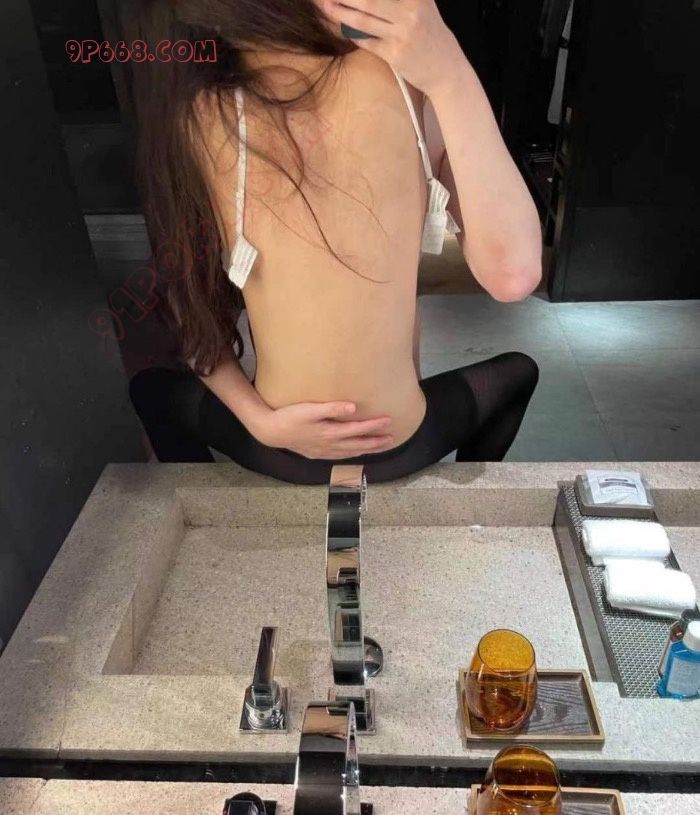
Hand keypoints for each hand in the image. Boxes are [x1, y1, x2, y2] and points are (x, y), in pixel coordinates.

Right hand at [254, 401, 394, 458]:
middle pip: (358, 445)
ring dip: (366, 450)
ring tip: (380, 447)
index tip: (388, 420)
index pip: (358, 430)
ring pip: (350, 453)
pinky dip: (352, 455)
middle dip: (376, 442)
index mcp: (330, 433)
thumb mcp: (309, 409)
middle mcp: (330, 445)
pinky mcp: (317, 454)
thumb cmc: (289, 416)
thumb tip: (353, 408)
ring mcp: (323, 452)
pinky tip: (355, 453)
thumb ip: (332, 408)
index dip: (374, 426)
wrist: (270, 431)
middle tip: (392, 438)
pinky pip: (340, 456)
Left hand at [323, 0, 462, 94]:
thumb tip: (369, 0)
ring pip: (364, 21)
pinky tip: (343, 28)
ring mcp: (402, 35)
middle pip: (369, 0)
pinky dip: (353, 35)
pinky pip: (368, 42)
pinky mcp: (395, 55)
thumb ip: (404, 0)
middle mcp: (410, 12)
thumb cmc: (433, 37)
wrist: (447, 71)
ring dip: (341, 13)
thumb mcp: (425, 8)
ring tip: (327, 6)